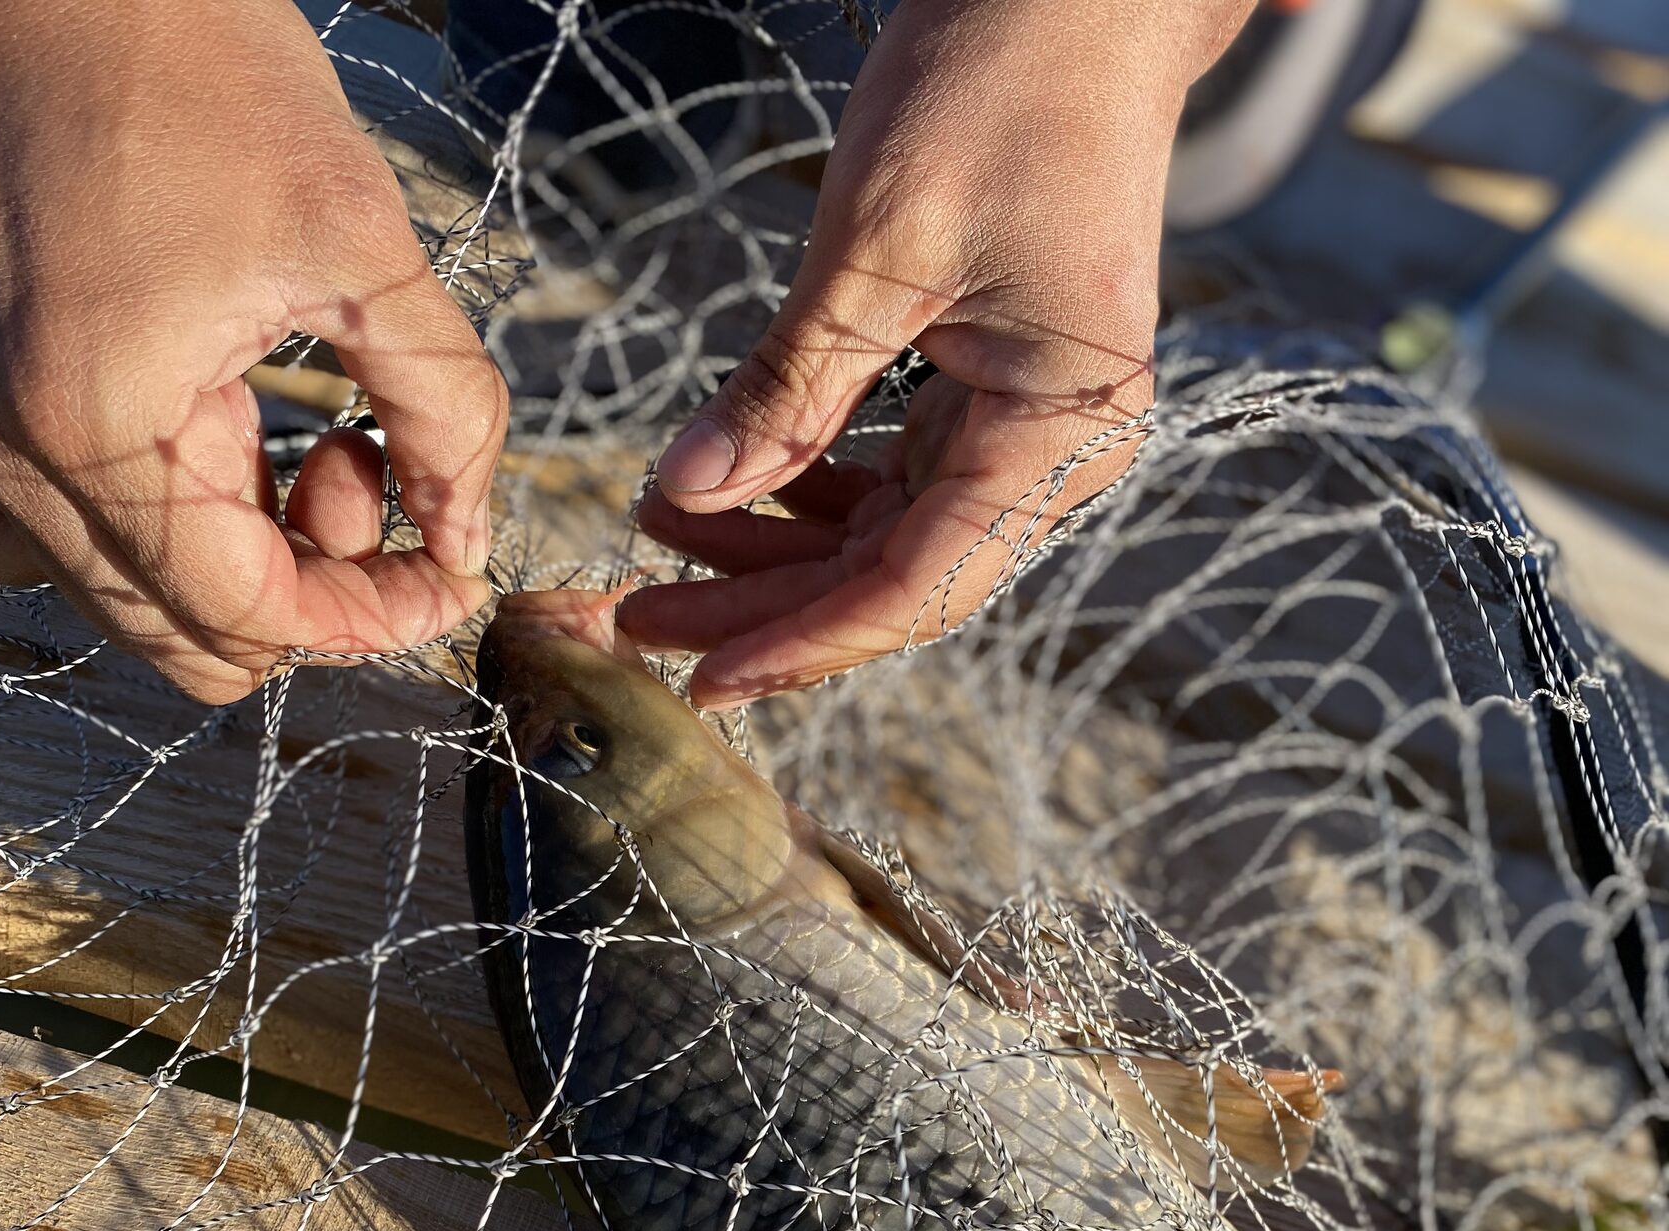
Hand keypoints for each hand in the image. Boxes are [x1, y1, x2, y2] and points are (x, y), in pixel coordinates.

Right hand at [0, 0, 508, 703]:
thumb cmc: (183, 57)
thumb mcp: (361, 239)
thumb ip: (444, 410)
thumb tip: (469, 539)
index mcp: (96, 426)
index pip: (250, 622)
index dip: (374, 619)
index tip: (449, 574)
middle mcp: (16, 458)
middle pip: (191, 641)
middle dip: (318, 595)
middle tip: (392, 493)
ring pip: (151, 597)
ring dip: (260, 555)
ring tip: (320, 428)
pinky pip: (106, 532)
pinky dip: (196, 514)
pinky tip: (247, 418)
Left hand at [620, 0, 1251, 708]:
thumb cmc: (1004, 86)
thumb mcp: (876, 246)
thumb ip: (787, 387)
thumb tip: (688, 495)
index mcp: (1058, 434)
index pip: (915, 586)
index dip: (801, 642)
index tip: (701, 676)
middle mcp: (1055, 455)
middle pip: (893, 580)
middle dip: (764, 608)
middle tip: (640, 620)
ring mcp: (1024, 429)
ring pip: (883, 540)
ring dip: (773, 551)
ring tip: (657, 532)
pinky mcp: (987, 397)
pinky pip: (889, 483)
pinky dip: (806, 489)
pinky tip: (725, 487)